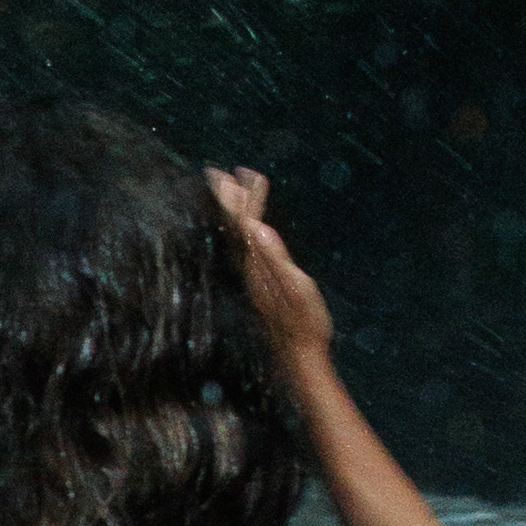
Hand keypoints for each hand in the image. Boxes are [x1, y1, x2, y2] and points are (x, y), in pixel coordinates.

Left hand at [209, 163, 334, 400]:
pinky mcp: (262, 281)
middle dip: (231, 197)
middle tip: (221, 172)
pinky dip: (249, 226)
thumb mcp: (296, 288)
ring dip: (239, 209)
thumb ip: (275, 257)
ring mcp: (255, 274)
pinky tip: (251, 225)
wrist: (299, 353)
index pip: (242, 221)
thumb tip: (256, 227)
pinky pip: (251, 244)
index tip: (233, 173)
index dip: (238, 197)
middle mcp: (250, 266)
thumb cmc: (304, 322)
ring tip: (235, 188)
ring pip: (242, 234)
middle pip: (236, 225)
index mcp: (257, 262)